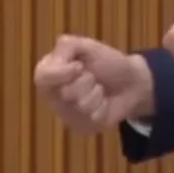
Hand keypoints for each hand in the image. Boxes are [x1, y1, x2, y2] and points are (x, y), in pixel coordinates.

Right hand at [33, 35, 153, 132]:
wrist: (131, 81)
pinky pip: (92, 118)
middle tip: (93, 76)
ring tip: (100, 89)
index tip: (79, 66)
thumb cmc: (107, 62)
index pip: (42, 77)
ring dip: (97, 93)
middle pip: (64, 93)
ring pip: (80, 105)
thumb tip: (56, 61)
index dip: (60, 73)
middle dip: (86, 81)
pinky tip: (104, 103)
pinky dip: (103, 106)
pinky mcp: (81, 126)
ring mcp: (66, 114)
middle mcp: (54, 95)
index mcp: (51, 73)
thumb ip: (66, 46)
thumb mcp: (87, 46)